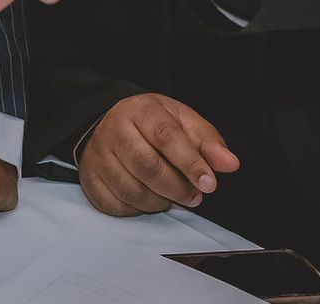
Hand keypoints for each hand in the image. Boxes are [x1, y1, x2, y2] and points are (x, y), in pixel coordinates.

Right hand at [76, 94, 238, 216]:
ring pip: (131, 190)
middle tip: (194, 197)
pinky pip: (114, 205)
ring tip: (171, 197)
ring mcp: (98, 154)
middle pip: (147, 166)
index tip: (209, 184)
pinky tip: (147, 199)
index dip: (190, 163)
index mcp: (140, 110)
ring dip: (159, 202)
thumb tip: (230, 164)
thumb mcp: (183, 122)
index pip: (166, 137)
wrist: (112, 124)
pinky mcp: (89, 178)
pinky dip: (136, 210)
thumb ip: (209, 143)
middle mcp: (114, 129)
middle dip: (177, 188)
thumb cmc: (153, 124)